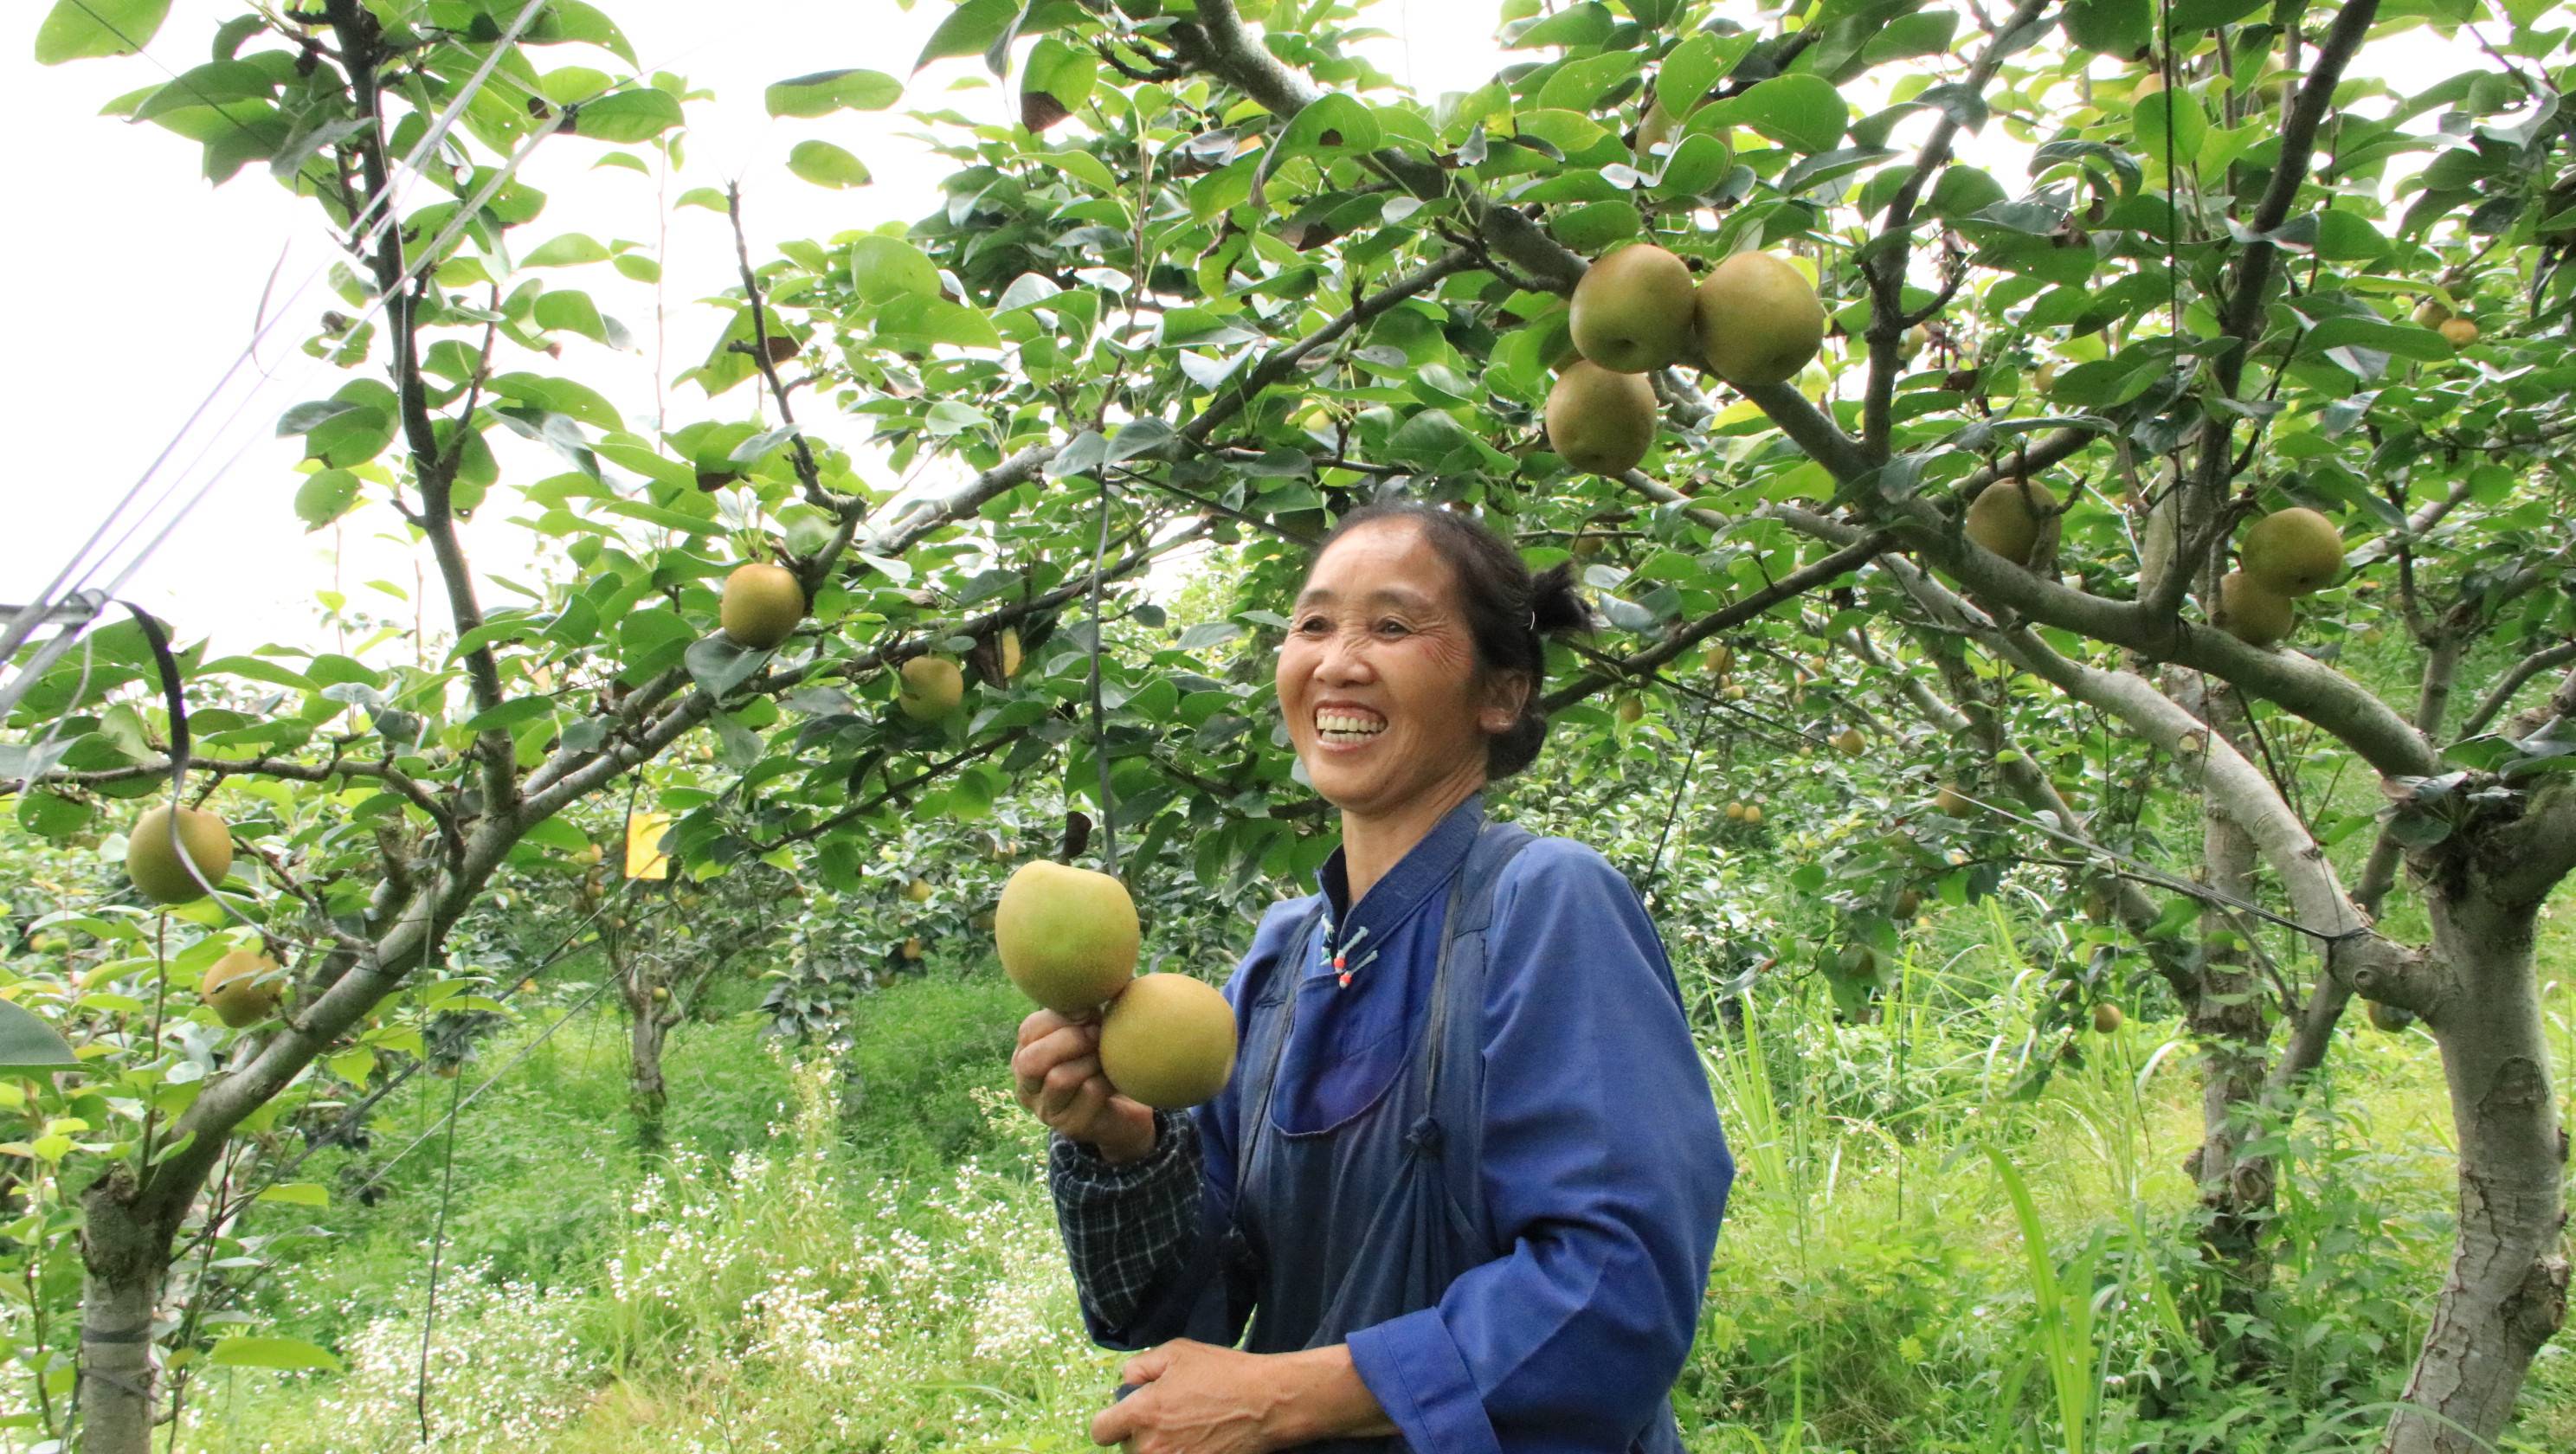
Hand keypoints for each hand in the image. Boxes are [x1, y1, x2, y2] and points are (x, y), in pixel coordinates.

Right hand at [1011, 1008, 1153, 1159]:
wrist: (1123, 1111)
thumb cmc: (1100, 1064)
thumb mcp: (1087, 1034)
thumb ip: (1079, 1015)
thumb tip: (1083, 1005)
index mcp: (1024, 1058)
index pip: (1029, 1031)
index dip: (1060, 1017)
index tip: (1089, 1014)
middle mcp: (1027, 1088)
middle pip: (1032, 1060)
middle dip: (1069, 1040)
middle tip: (1096, 1034)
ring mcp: (1047, 1111)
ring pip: (1059, 1078)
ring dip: (1090, 1061)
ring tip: (1106, 1057)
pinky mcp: (1072, 1126)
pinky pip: (1089, 1092)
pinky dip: (1107, 1077)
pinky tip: (1115, 1077)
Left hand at [1088, 1339, 1289, 1453]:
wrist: (1266, 1403)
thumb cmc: (1222, 1374)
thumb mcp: (1177, 1352)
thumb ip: (1140, 1367)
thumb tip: (1126, 1383)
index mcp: (1141, 1414)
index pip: (1100, 1431)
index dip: (1111, 1421)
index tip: (1127, 1415)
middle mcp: (1151, 1447)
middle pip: (1128, 1448)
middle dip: (1141, 1433)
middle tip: (1169, 1417)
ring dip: (1160, 1447)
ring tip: (1186, 1429)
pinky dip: (1182, 1452)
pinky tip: (1199, 1440)